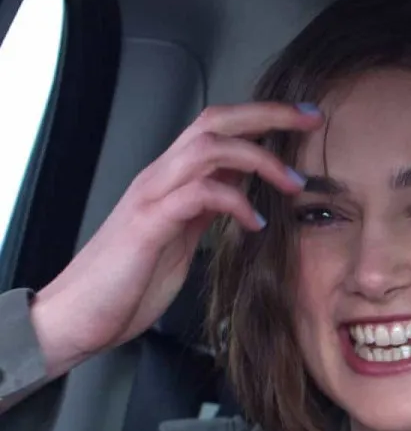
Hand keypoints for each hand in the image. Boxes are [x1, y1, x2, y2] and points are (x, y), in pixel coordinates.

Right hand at [27, 101, 322, 376]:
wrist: (78, 316)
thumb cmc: (128, 283)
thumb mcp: (182, 240)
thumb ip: (207, 212)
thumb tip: (243, 196)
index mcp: (171, 181)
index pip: (218, 129)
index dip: (262, 118)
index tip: (306, 118)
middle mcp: (160, 179)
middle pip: (215, 122)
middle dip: (268, 115)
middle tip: (312, 118)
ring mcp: (151, 198)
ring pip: (208, 148)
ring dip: (259, 158)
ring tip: (293, 182)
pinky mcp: (148, 225)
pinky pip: (198, 195)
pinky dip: (235, 201)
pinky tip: (256, 223)